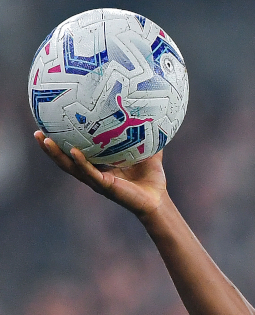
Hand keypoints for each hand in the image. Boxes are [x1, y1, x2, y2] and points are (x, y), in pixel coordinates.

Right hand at [34, 130, 168, 218]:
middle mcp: (93, 173)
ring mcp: (97, 180)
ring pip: (70, 167)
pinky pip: (90, 173)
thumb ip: (146, 136)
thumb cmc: (151, 178)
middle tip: (37, 132)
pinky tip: (73, 152)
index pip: (75, 152)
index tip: (49, 126)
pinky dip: (80, 162)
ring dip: (56, 155)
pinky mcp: (105, 186)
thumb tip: (151, 114)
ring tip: (44, 140)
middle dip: (49, 148)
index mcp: (99, 165)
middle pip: (64, 160)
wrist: (158, 200)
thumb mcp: (147, 152)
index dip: (62, 141)